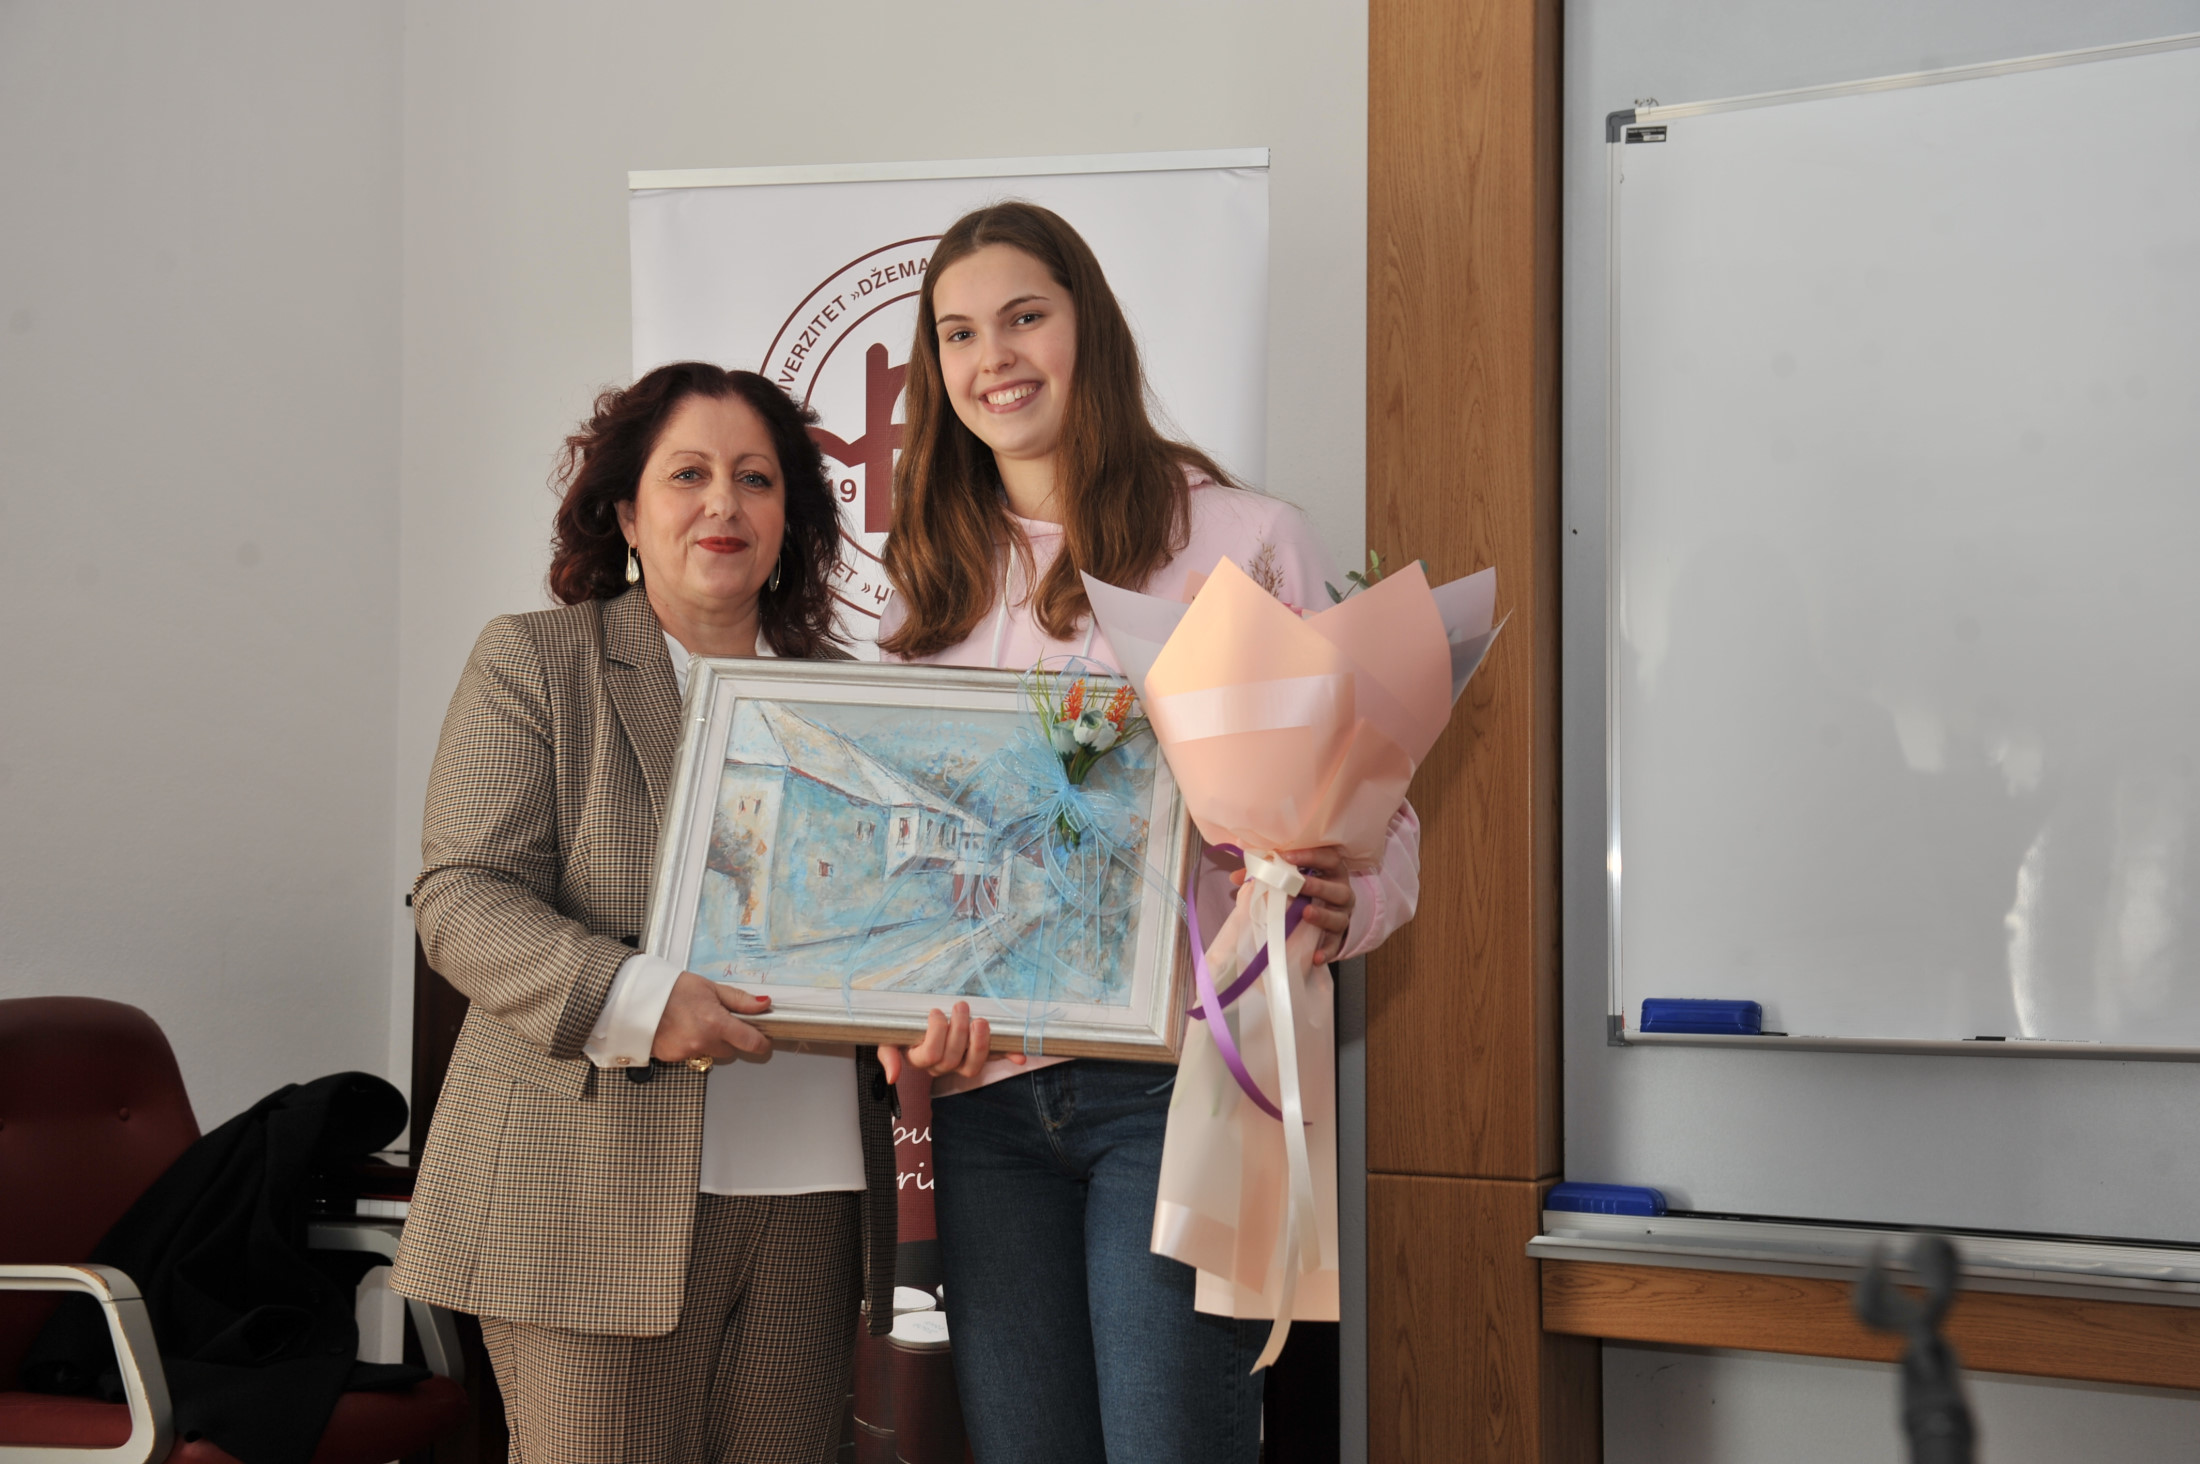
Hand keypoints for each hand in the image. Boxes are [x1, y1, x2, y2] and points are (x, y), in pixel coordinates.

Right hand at [651, 971, 772, 1064]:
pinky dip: (691, 1045)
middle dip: (730, 1038)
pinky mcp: (673, 1058)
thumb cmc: (671, 988)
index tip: (764, 1039)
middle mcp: (703, 1042)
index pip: (751, 1042)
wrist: (636, 997)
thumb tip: (764, 1004)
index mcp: (716, 1023)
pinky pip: (692, 1055)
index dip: (761, 1043)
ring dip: (710, 1042)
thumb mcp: (710, 988)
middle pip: (731, 1050)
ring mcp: (687, 1052)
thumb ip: (739, 1000)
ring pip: (711, 1053)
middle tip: (718, 1020)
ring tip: (695, 1022)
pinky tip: (682, 1029)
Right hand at [878, 1001, 1024, 1084]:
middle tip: (961, 1006)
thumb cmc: (903, 1031)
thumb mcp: (889, 1039)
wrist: (917, 1026)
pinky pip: (993, 1060)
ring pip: (972, 1065)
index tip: (936, 1011)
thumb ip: (888, 1055)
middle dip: (959, 1031)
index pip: (931, 1054)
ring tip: (980, 1021)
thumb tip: (893, 1076)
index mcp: (921, 1059)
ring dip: (980, 1043)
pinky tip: (1019, 1055)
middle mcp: (942, 1066)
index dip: (936, 1033)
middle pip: (952, 1058)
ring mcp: (961, 1064)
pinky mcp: (979, 1056)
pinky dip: (1006, 1056)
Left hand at [1232, 845, 1355, 964]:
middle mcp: (1342, 891)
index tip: (1286, 857)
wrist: (1328, 913)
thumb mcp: (1291, 878)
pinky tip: (1315, 957)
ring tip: (1306, 914)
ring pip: (1339, 917)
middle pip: (1337, 889)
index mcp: (1331, 871)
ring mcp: (1342, 915)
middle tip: (1298, 885)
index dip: (1309, 855)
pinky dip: (1327, 950)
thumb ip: (1267, 874)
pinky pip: (1335, 945)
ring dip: (1323, 915)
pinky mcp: (1339, 937)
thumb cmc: (1306, 890)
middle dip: (1318, 886)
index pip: (1328, 857)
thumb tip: (1235, 877)